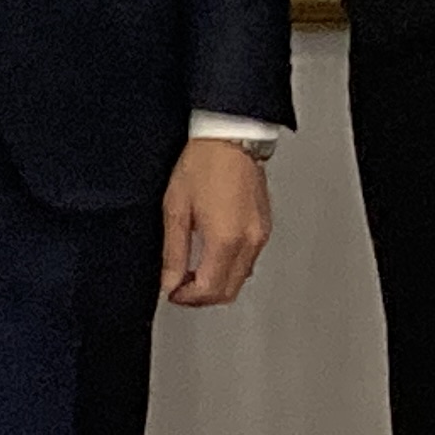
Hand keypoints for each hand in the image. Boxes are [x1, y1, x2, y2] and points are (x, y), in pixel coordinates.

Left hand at [160, 139, 271, 308]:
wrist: (231, 136)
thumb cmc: (204, 162)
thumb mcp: (176, 207)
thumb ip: (173, 251)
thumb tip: (169, 282)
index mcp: (225, 239)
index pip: (208, 290)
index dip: (187, 298)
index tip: (173, 292)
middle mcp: (248, 241)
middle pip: (228, 291)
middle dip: (202, 297)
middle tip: (181, 286)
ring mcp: (260, 235)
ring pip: (241, 279)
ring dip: (217, 283)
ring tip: (194, 270)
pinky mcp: (265, 227)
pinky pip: (249, 261)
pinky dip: (231, 268)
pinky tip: (213, 254)